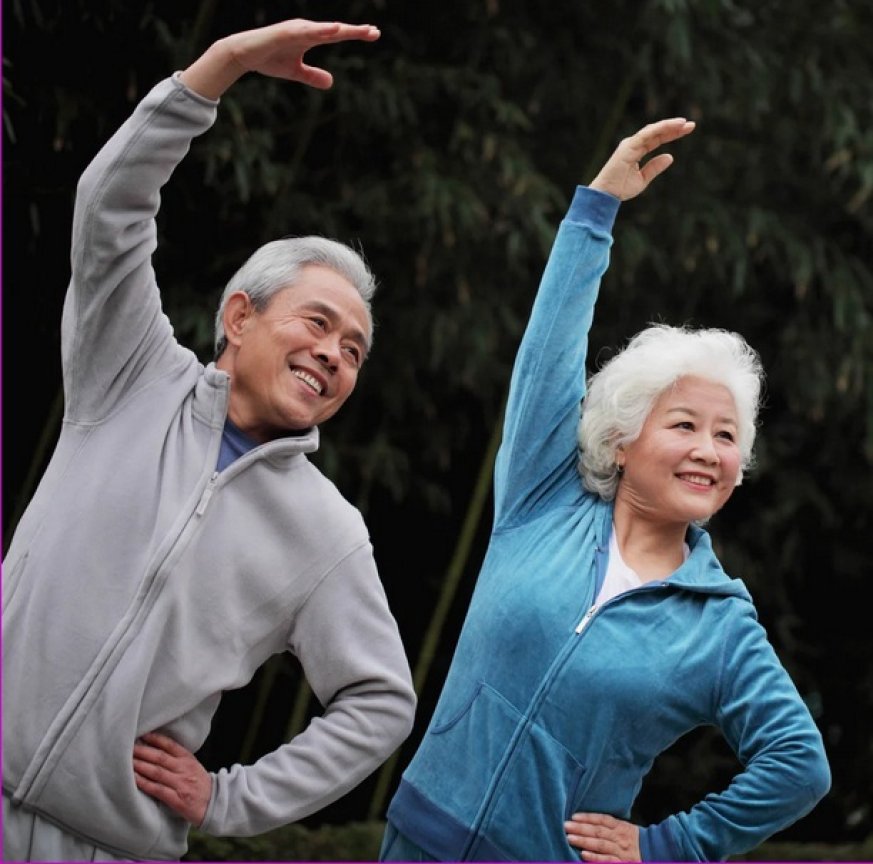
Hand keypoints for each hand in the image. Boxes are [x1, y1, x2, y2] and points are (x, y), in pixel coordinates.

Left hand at [133, 731, 211, 825]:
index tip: (143, 735)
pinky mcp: (177, 799)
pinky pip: (157, 789)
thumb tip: (156, 749)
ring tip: (127, 762)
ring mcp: (180, 784)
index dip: (156, 739)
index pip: (170, 745)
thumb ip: (177, 758)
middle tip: (128, 748)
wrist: (213, 803)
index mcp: (188, 759)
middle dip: (143, 752)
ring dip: (140, 766)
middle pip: (160, 757)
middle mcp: (184, 769)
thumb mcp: (193, 765)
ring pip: (157, 772)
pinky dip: (144, 783)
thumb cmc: (199, 784)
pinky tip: (134, 780)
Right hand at [180, 19, 380, 99]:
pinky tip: (330, 30)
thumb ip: (312, 75)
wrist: (244, 55)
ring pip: (322, 28)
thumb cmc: (270, 59)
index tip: (374, 34)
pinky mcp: (284, 32)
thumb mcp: (296, 72)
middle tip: (374, 32)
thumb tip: (331, 82)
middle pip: (334, 29)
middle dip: (354, 30)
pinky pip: (303, 31)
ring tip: (357, 31)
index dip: (355, 33)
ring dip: (339, 29)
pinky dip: (317, 30)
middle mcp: (306, 29)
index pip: (337, 34)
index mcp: (311, 37)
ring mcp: (295, 29)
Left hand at [565, 812, 640, 861]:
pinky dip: (595, 858)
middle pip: (598, 831)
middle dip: (580, 828)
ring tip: (569, 838)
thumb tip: (588, 821)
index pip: (602, 819)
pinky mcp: (622, 863)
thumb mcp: (625, 828)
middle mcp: (620, 837)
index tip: (573, 816)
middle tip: (565, 826)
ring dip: (584, 841)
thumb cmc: (635, 841)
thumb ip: (610, 826)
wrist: (656, 853)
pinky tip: (583, 855)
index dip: (587, 817)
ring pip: (600, 845)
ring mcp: (621, 851)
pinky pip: (607, 860)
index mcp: (621, 826)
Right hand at [589, 117, 694, 201]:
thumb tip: (670, 157)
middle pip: (657, 132)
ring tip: (684, 124)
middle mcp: (633, 144)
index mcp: (636, 150)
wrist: (607, 195)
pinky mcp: (628, 146)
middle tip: (691, 125)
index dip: (672, 134)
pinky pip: (647, 134)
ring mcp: (631, 144)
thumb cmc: (621, 189)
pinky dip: (660, 129)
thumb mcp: (643, 179)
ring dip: (669, 126)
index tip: (687, 130)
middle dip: (674, 128)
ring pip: (653, 130)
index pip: (657, 139)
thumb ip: (655, 167)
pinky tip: (672, 126)